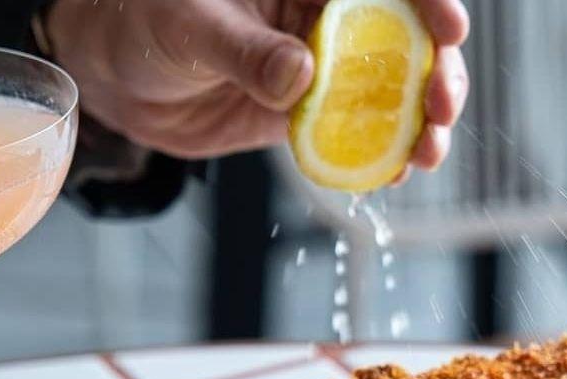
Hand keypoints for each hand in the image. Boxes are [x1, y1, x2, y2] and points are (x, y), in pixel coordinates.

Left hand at [45, 0, 468, 168]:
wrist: (118, 77)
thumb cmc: (144, 21)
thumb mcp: (191, 26)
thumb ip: (245, 51)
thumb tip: (300, 77)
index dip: (427, 3)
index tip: (448, 25)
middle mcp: (327, 22)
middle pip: (407, 42)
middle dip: (437, 73)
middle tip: (441, 105)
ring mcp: (324, 72)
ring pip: (393, 94)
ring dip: (422, 123)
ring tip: (428, 151)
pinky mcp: (309, 118)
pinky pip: (357, 137)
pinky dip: (382, 157)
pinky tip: (396, 173)